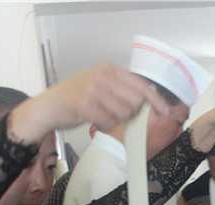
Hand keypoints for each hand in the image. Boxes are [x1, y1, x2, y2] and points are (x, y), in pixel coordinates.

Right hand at [10, 64, 169, 142]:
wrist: (49, 106)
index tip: (165, 111)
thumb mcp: (100, 85)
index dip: (155, 100)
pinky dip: (104, 125)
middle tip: (115, 113)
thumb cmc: (77, 98)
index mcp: (109, 69)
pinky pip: (107, 121)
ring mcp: (92, 89)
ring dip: (116, 120)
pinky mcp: (84, 104)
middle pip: (134, 102)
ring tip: (102, 115)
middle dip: (130, 113)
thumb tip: (149, 102)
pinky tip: (95, 120)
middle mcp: (102, 76)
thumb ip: (121, 89)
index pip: (140, 85)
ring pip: (123, 112)